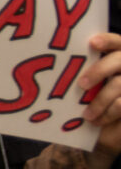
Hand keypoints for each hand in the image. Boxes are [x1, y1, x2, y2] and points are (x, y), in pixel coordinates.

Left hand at [78, 33, 120, 168]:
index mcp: (117, 56)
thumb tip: (54, 62)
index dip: (106, 40)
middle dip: (99, 70)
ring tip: (86, 114)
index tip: (92, 43)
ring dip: (100, 100)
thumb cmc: (91, 99)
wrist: (107, 128)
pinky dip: (107, 113)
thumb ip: (81, 70)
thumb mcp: (87, 83)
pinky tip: (96, 120)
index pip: (116, 41)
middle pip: (119, 60)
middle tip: (81, 84)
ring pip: (119, 84)